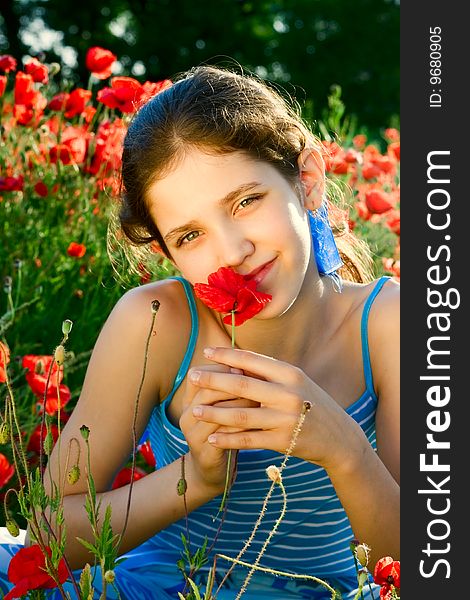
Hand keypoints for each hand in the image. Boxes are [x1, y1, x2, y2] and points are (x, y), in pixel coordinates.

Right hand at [179, 363, 257, 492]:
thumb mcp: (226, 406)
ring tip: (259, 400)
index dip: (220, 368)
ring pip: (215, 412)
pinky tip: (258, 422)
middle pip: (206, 390)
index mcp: (190, 399)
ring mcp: (192, 433)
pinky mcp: (203, 451)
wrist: (214, 470)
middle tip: (255, 379)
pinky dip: (241, 426)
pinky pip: (223, 434)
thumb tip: (252, 362)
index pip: (198, 374)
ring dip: (238, 404)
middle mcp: (187, 414)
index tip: (244, 365)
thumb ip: (232, 386)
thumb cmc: (226, 431)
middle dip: (232, 383)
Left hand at [187, 347, 365, 471]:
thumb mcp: (297, 383)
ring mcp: (285, 419)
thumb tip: (235, 361)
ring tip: (194, 411)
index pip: (252, 361)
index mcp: (290, 374)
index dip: (227, 356)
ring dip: (214, 413)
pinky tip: (211, 438)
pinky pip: (248, 440)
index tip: (205, 352)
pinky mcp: (282, 442)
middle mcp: (288, 394)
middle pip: (242, 386)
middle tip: (191, 376)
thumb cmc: (312, 404)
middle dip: (213, 381)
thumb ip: (270, 374)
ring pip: (241, 415)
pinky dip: (227, 439)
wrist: (338, 438)